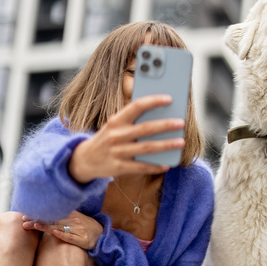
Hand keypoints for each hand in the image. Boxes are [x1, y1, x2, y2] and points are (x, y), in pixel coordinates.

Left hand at [22, 211, 102, 249]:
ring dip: (46, 226)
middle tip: (23, 221)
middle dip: (37, 220)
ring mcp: (78, 229)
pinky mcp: (82, 239)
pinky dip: (61, 234)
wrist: (102, 235)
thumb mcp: (74, 218)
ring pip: (59, 227)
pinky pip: (70, 237)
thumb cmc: (84, 227)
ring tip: (34, 225)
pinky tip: (53, 233)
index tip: (25, 214)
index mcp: (70, 214)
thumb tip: (43, 215)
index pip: (51, 212)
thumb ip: (60, 216)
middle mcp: (73, 220)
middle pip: (52, 219)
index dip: (38, 213)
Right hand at [68, 95, 185, 183]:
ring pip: (147, 148)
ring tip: (181, 142)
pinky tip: (167, 164)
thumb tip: (159, 115)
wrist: (85, 159)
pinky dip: (155, 166)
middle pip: (146, 128)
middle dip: (166, 125)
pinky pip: (141, 167)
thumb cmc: (107, 138)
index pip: (136, 106)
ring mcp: (118, 152)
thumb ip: (132, 120)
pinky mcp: (119, 167)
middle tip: (181, 123)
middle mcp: (117, 135)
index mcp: (116, 120)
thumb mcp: (114, 125)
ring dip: (166, 145)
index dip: (153, 101)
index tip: (169, 98)